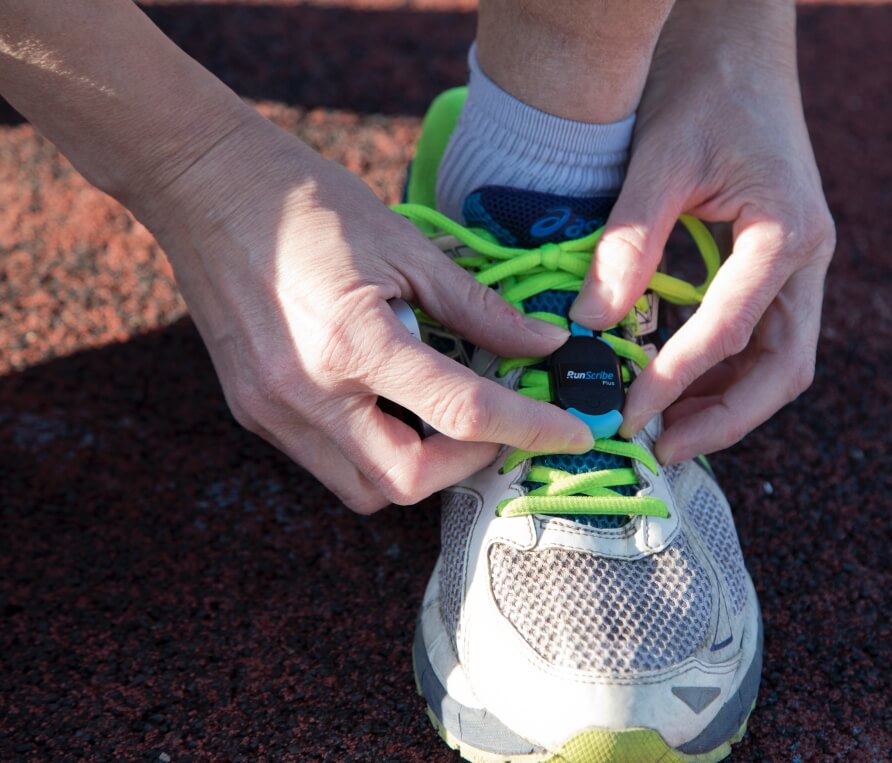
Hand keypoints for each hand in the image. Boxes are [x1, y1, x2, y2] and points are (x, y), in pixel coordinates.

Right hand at [136, 114, 591, 512]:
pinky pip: (326, 461)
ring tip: (444, 417)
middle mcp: (304, 392)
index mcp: (351, 341)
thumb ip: (478, 308)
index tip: (572, 434)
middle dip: (464, 465)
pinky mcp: (252, 410)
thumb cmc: (307, 201)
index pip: (460, 412)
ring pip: (361, 488)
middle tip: (495, 425)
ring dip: (417, 468)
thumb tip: (544, 345)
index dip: (529, 429)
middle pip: (405, 482)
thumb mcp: (406, 246)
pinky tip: (391, 403)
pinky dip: (373, 448)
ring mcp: (270, 409)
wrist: (202, 184)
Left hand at [569, 0, 834, 463]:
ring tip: (663, 430)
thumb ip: (629, 243)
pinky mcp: (777, 267)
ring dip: (724, 402)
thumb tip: (588, 325)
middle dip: (724, 417)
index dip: (678, 379)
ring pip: (776, 360)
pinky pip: (758, 336)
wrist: (738, 48)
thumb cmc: (704, 90)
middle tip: (661, 449)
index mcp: (789, 232)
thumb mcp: (660, 160)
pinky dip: (719, 370)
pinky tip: (673, 385)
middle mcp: (808, 260)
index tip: (627, 413)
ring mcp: (799, 267)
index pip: (732, 329)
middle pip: (782, 367)